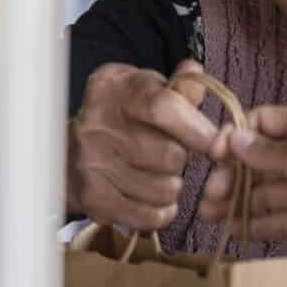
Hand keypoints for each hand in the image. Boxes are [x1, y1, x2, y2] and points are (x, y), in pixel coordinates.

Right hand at [66, 60, 218, 230]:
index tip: (216, 142)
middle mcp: (96, 125)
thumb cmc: (122, 116)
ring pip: (164, 188)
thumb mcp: (146, 90)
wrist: (70, 152)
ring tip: (161, 174)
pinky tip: (155, 197)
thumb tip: (195, 72)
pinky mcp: (94, 199)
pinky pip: (149, 215)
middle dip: (182, 158)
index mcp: (113, 88)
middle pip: (169, 155)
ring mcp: (92, 164)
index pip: (162, 107)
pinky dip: (162, 210)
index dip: (196, 128)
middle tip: (173, 154)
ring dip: (172, 185)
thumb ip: (177, 86)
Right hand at [199, 106, 286, 260]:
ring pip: (265, 194)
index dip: (238, 135)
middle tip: (210, 192)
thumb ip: (265, 152)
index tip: (214, 152)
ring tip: (208, 213)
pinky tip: (231, 230)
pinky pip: (277, 221)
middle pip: (260, 162)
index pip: (264, 123)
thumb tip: (234, 138)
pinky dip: (255, 225)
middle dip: (232, 174)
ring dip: (237, 201)